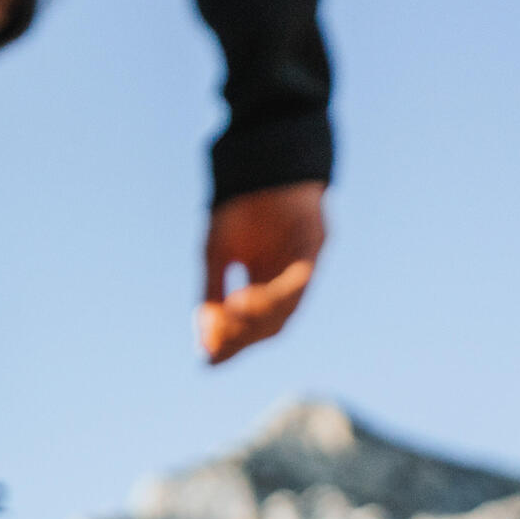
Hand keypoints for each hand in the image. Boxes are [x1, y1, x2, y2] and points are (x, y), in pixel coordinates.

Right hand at [199, 182, 326, 364]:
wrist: (261, 157)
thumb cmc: (239, 203)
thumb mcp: (216, 255)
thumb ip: (212, 295)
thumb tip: (204, 342)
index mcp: (265, 281)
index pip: (253, 326)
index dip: (233, 345)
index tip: (208, 361)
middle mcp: (288, 277)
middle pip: (271, 325)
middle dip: (244, 338)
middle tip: (218, 343)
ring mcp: (303, 262)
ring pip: (288, 309)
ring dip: (258, 320)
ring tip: (231, 317)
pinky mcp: (315, 241)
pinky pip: (300, 278)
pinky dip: (277, 294)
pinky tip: (250, 298)